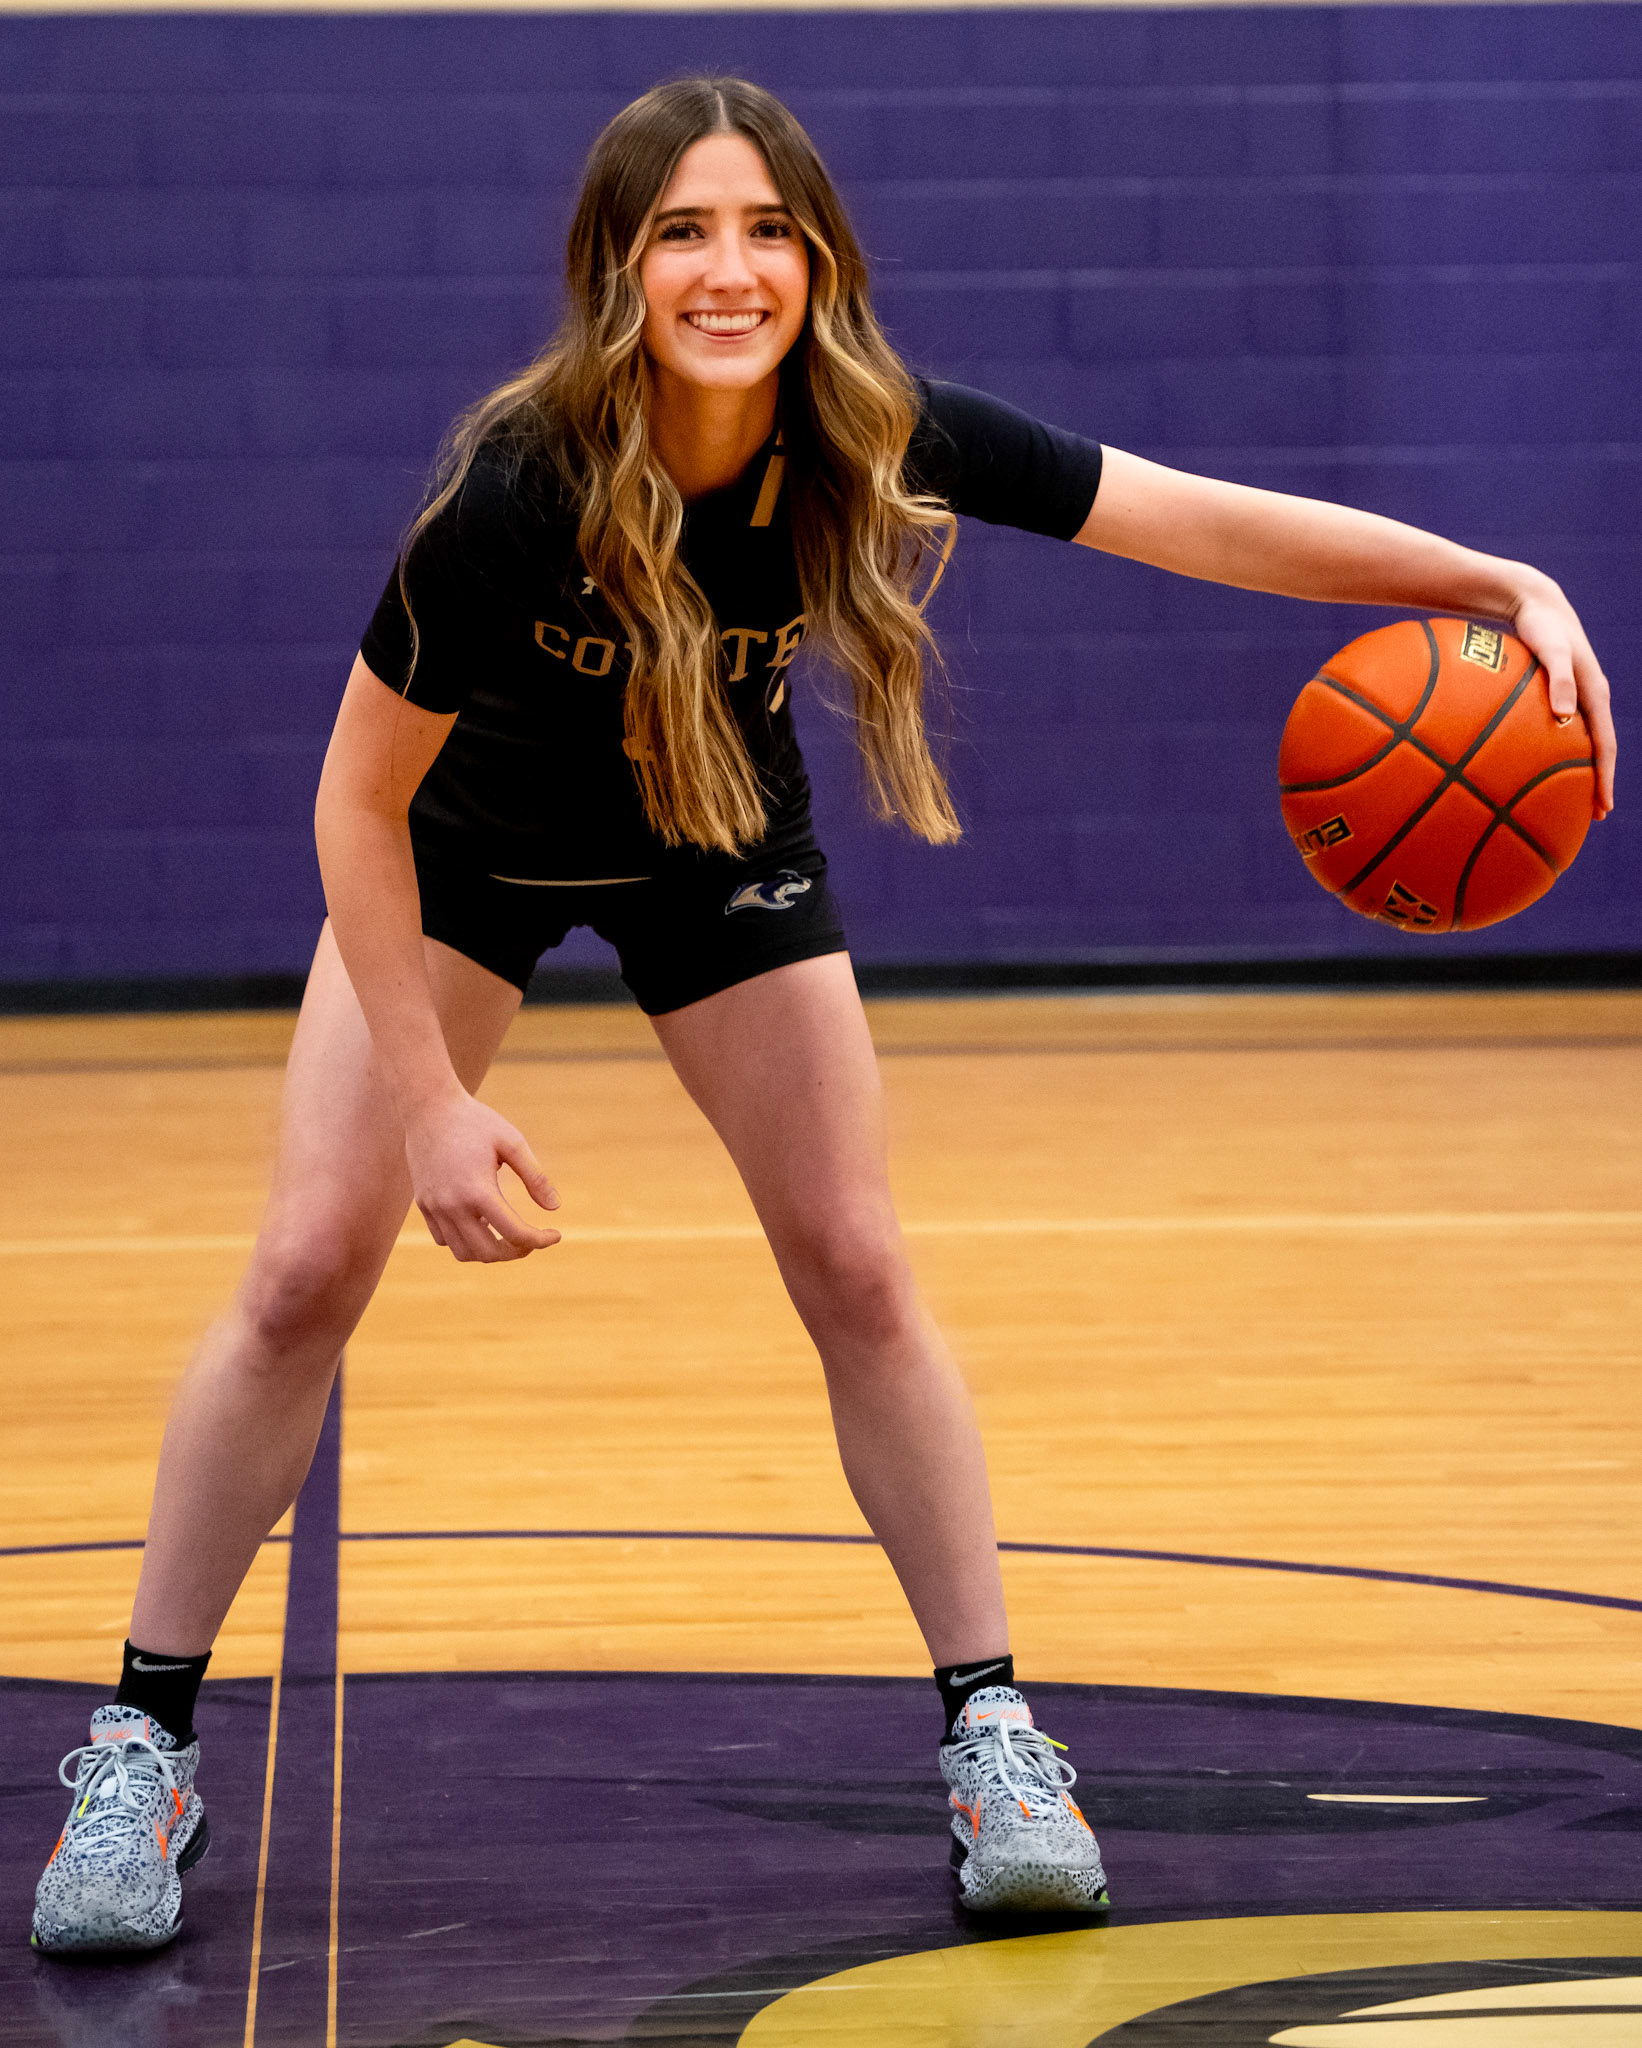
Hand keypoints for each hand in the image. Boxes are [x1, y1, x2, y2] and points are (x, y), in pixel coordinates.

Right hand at [403, 1091, 560, 1261]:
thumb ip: (535, 1177)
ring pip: (463, 1253)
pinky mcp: (423, 1204)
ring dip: (489, 1251)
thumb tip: (555, 1208)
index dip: (540, 1240)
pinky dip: (465, 1241)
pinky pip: (443, 1239)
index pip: (514, 1234)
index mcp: (478, 1190)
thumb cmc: (475, 1121)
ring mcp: (434, 1207)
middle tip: (532, 1238)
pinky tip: (481, 1222)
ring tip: (507, 1232)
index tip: (555, 1235)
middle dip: (516, 1251)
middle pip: (488, 1253)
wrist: (429, 1106)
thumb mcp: (512, 1142)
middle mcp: (452, 1205)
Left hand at [1509, 578, 1616, 818]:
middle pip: (1599, 749)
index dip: (1605, 778)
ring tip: (1570, 798)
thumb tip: (1566, 716)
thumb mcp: (1551, 649)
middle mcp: (1589, 698)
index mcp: (1595, 694)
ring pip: (1582, 741)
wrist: (1533, 603)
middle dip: (1598, 782)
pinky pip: (1561, 729)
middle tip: (1594, 814)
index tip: (1603, 807)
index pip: (1606, 745)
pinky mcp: (1557, 693)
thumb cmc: (1540, 626)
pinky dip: (1557, 751)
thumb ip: (1559, 679)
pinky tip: (1536, 765)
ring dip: (1580, 770)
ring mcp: (1574, 697)